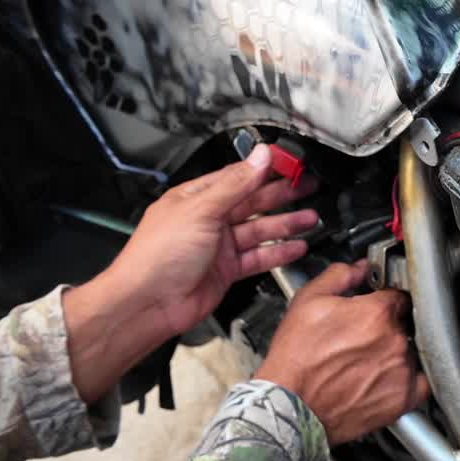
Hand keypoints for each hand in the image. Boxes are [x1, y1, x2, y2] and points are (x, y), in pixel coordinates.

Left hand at [64, 143, 318, 401]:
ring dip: (286, 224)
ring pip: (259, 230)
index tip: (291, 164)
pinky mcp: (225, 271)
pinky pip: (257, 257)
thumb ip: (235, 184)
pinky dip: (278, 252)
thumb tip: (259, 157)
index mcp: (197, 197)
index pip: (238, 176)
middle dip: (282, 194)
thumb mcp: (200, 210)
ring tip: (311, 218)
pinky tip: (296, 246)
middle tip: (309, 186)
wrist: (147, 304)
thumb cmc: (158, 256)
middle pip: (252, 201)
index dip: (266, 170)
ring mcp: (218, 246)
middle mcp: (208, 219)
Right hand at [255, 262, 429, 444]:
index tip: (378, 304)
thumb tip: (357, 268)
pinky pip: (421, 382)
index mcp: (377, 313)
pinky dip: (408, 379)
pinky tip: (386, 378)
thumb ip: (339, 276)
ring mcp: (402, 371)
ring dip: (395, 352)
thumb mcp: (308, 302)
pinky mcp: (403, 399)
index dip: (386, 297)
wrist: (290, 406)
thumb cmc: (295, 359)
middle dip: (387, 326)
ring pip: (411, 351)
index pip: (399, 294)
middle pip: (405, 323)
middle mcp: (395, 341)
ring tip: (366, 361)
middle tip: (362, 337)